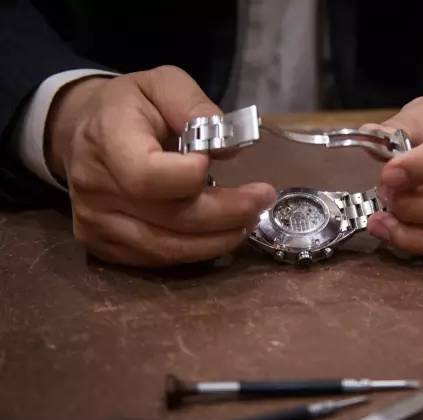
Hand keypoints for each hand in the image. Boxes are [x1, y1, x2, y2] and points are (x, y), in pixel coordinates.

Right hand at [46, 66, 275, 266]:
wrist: (87, 133)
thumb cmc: (131, 106)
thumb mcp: (163, 84)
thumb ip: (195, 107)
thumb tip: (229, 148)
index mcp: (106, 139)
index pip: (147, 176)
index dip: (189, 177)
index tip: (215, 163)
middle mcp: (94, 188)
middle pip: (170, 218)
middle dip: (227, 213)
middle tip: (263, 198)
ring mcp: (95, 223)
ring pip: (167, 248)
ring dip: (218, 239)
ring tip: (249, 219)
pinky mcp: (104, 246)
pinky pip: (158, 259)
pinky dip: (196, 250)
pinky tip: (221, 233)